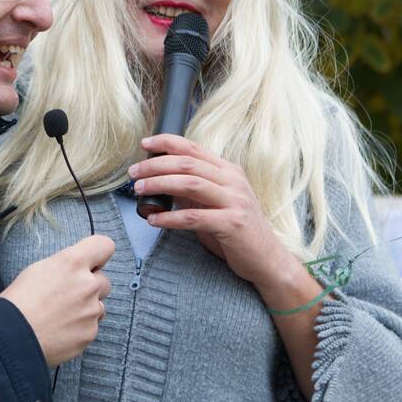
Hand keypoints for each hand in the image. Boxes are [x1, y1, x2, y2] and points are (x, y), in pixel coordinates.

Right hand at [0, 234, 113, 366]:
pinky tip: (60, 331)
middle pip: (104, 280)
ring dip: (86, 309)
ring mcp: (92, 311)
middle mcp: (88, 284)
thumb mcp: (38, 269)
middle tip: (69, 296)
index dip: (99, 254)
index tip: (92, 262)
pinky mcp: (90, 333)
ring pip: (99, 306)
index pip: (104, 246)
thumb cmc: (18, 302)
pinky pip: (91, 327)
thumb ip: (65, 266)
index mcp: (73, 262)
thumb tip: (75, 270)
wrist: (11, 337)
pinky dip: (80, 329)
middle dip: (91, 286)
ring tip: (60, 317)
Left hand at [129, 134, 293, 292]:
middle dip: (155, 165)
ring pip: (190, 184)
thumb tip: (154, 189)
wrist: (267, 259)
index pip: (193, 148)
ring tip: (139, 190)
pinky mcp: (232, 224)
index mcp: (228, 171)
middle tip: (134, 173)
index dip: (166, 142)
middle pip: (187, 164)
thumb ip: (189, 193)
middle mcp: (233, 181)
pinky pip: (194, 217)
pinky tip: (154, 220)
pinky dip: (170, 217)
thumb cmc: (236, 231)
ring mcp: (235, 201)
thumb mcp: (213, 204)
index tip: (145, 143)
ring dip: (160, 184)